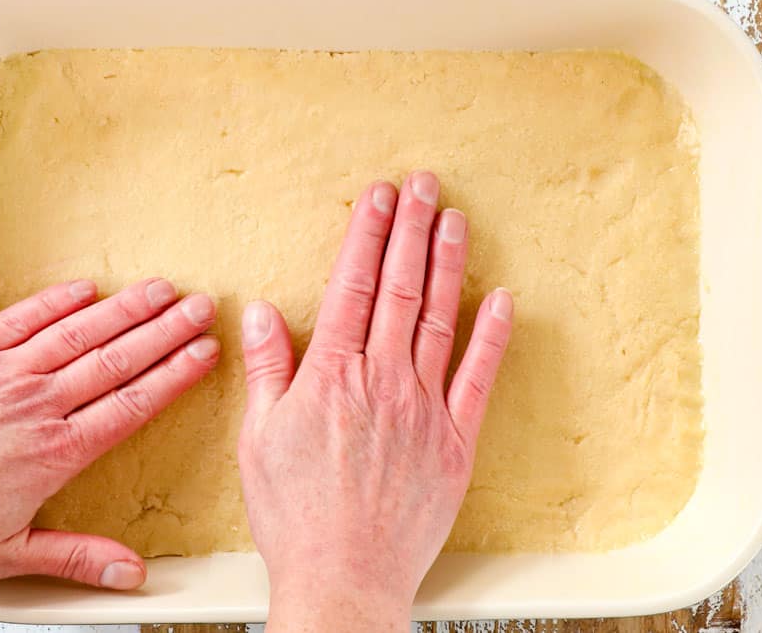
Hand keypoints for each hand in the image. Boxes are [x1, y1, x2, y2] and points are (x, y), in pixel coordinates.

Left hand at [0, 278, 218, 589]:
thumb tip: (131, 573)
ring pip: (78, 333)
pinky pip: (20, 318)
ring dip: (125, 309)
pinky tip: (86, 288)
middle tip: (202, 307)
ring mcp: (1, 373)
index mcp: (53, 453)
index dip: (174, 375)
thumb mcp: (3, 556)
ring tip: (161, 288)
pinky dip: (56, 301)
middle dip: (166, 331)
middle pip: (117, 360)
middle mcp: (36, 405)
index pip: (131, 404)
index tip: (204, 353)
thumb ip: (75, 557)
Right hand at [238, 172, 512, 631]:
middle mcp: (382, 380)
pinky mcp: (455, 442)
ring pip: (440, 320)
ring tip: (455, 220)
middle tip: (424, 184)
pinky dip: (493, 337)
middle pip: (401, 289)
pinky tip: (503, 300)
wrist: (342, 577)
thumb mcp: (258, 438)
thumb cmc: (295, 513)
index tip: (379, 196)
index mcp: (332, 375)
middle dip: (412, 230)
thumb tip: (262, 312)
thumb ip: (267, 368)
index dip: (368, 234)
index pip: (354, 285)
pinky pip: (479, 378)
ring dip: (449, 265)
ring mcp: (424, 409)